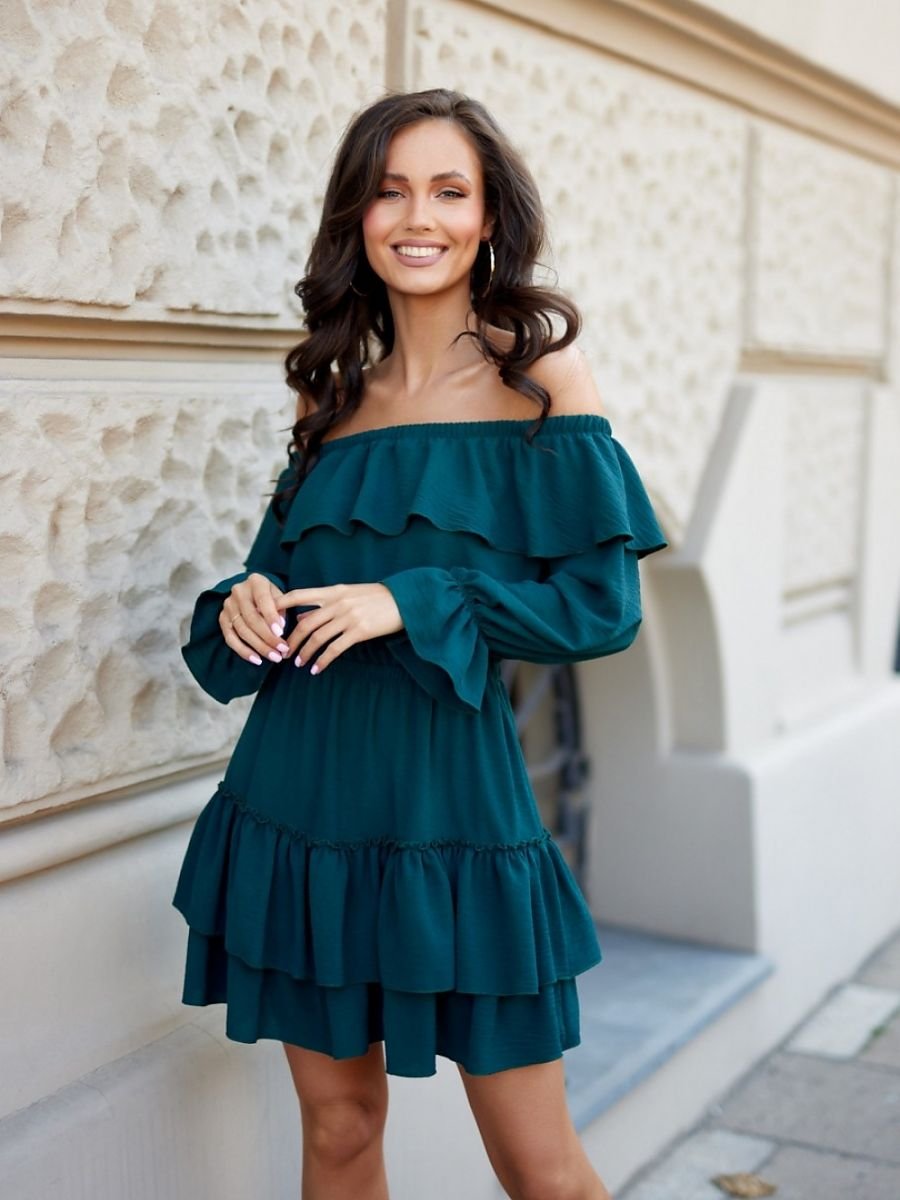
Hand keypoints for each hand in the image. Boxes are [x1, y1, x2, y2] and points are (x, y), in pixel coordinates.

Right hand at [220, 573, 292, 664]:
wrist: (253, 593)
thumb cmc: (272, 596)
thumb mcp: (281, 596)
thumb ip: (282, 608)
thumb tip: (280, 626)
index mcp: (256, 581)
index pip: (262, 600)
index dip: (271, 617)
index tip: (281, 633)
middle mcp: (238, 591)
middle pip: (251, 618)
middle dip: (268, 637)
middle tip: (282, 651)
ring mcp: (228, 605)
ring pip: (242, 630)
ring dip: (259, 647)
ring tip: (274, 657)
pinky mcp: (222, 618)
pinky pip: (230, 638)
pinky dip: (243, 651)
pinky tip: (257, 660)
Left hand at [274, 582, 403, 674]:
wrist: (405, 600)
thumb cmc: (376, 598)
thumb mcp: (349, 594)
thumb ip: (325, 603)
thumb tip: (302, 615)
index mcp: (333, 591)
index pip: (298, 595)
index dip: (280, 606)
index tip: (268, 621)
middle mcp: (338, 602)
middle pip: (305, 623)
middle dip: (290, 640)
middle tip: (282, 653)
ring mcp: (348, 617)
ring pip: (317, 637)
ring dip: (305, 653)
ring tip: (299, 664)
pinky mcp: (360, 631)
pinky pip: (335, 648)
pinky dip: (323, 660)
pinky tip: (317, 668)